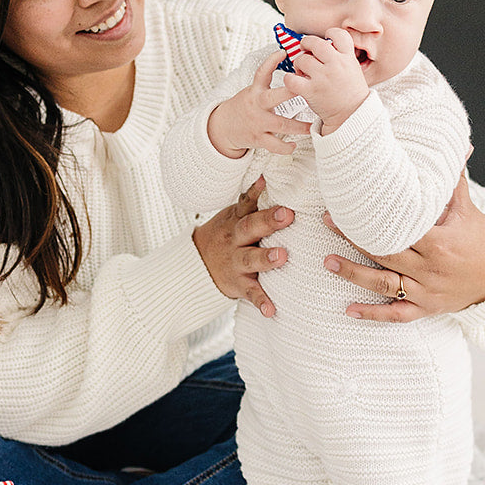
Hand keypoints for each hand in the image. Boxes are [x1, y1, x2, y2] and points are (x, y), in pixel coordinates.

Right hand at [193, 176, 293, 316]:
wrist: (197, 265)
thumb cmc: (226, 235)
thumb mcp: (233, 216)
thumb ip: (253, 201)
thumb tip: (272, 174)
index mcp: (236, 220)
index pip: (246, 203)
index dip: (257, 191)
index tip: (268, 180)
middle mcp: (235, 239)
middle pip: (249, 228)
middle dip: (268, 221)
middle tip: (287, 215)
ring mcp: (236, 262)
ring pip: (250, 259)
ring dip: (266, 258)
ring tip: (281, 256)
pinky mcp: (238, 284)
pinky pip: (251, 293)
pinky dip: (261, 301)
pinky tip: (271, 310)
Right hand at [207, 50, 312, 157]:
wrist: (224, 127)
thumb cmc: (245, 106)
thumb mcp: (253, 90)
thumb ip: (267, 81)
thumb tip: (288, 64)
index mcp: (255, 91)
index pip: (261, 73)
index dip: (270, 62)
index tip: (282, 52)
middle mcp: (256, 105)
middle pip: (273, 98)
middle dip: (290, 93)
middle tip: (306, 89)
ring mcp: (257, 123)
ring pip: (280, 125)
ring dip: (299, 127)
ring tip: (312, 126)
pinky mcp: (258, 139)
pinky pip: (274, 145)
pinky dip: (285, 147)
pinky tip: (293, 146)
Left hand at [281, 30, 368, 133]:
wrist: (352, 115)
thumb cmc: (351, 93)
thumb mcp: (354, 69)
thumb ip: (342, 56)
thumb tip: (326, 45)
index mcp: (347, 58)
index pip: (338, 34)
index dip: (329, 34)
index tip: (325, 39)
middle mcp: (335, 65)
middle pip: (315, 43)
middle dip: (306, 44)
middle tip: (305, 49)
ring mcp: (323, 77)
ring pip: (301, 60)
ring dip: (298, 63)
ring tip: (302, 71)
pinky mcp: (311, 91)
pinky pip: (291, 79)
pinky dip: (289, 79)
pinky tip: (294, 82)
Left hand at [323, 169, 484, 320]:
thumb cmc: (481, 239)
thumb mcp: (467, 210)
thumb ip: (453, 182)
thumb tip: (457, 147)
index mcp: (440, 243)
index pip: (399, 229)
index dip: (373, 219)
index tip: (349, 205)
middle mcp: (431, 269)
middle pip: (385, 254)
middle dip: (354, 239)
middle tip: (328, 223)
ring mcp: (427, 292)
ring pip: (385, 284)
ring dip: (354, 274)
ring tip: (328, 262)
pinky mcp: (426, 309)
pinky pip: (397, 315)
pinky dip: (373, 314)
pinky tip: (349, 310)